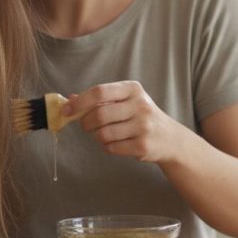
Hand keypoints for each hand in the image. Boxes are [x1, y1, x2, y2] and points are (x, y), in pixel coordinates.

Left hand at [64, 81, 185, 162]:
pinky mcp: (143, 146)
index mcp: (133, 89)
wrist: (170, 138)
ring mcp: (143, 126)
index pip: (100, 92)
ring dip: (97, 137)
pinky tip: (116, 143)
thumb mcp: (125, 101)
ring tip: (105, 134)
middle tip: (86, 126)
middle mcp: (140, 105)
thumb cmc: (141, 117)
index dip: (80, 102)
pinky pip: (111, 148)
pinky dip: (107, 147)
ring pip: (103, 134)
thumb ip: (99, 100)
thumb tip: (70, 100)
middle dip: (86, 123)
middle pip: (99, 114)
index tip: (67, 110)